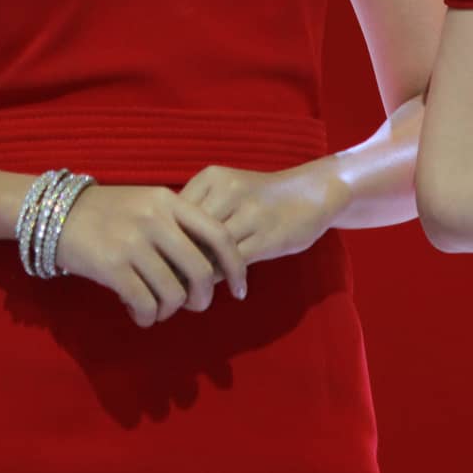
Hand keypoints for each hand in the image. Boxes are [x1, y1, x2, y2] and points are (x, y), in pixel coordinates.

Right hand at [53, 183, 248, 327]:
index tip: (241, 289)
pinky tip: (139, 314)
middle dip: (203, 297)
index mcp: (168, 201)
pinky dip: (147, 317)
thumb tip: (210, 266)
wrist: (57, 213)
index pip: (218, 234)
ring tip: (157, 307)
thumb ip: (177, 226)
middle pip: (200, 270)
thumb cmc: (108, 211)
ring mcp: (133, 242)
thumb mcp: (147, 205)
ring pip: (173, 293)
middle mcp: (155, 219)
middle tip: (195, 305)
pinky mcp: (113, 266)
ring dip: (170, 310)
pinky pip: (145, 304)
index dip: (235, 266)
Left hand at [178, 162, 348, 273]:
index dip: (165, 242)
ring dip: (199, 276)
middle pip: (188, 233)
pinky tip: (231, 287)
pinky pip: (234, 263)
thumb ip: (200, 211)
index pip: (174, 214)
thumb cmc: (261, 197)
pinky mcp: (266, 237)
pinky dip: (226, 279)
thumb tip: (164, 247)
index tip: (162, 265)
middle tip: (172, 287)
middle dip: (178, 262)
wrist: (311, 193)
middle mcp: (227, 191)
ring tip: (194, 295)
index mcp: (211, 178)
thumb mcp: (227, 192)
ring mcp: (248, 213)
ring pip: (209, 250)